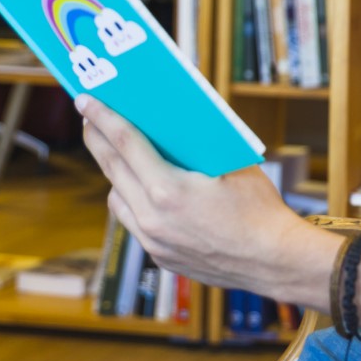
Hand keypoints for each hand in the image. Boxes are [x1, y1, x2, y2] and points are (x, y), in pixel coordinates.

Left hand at [76, 94, 331, 303]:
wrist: (274, 261)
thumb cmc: (260, 209)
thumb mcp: (233, 164)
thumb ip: (199, 146)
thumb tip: (173, 121)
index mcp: (168, 190)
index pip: (125, 143)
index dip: (103, 117)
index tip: (86, 100)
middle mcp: (152, 218)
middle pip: (112, 169)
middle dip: (98, 139)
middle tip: (90, 117)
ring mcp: (153, 241)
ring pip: (116, 197)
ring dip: (114, 172)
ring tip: (116, 152)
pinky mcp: (159, 256)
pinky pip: (132, 220)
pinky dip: (132, 199)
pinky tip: (143, 187)